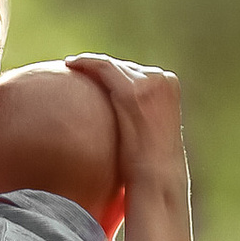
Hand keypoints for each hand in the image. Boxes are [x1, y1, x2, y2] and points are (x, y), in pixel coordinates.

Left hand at [65, 53, 186, 192]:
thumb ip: (142, 114)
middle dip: (102, 68)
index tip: (94, 74)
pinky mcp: (132, 90)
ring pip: (112, 65)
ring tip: (72, 66)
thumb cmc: (153, 163)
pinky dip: (86, 63)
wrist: (158, 177)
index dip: (114, 71)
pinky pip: (103, 68)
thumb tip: (123, 116)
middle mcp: (161, 78)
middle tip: (78, 68)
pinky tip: (70, 65)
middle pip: (124, 67)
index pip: (136, 71)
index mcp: (169, 84)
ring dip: (90, 63)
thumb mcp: (152, 131)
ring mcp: (148, 83)